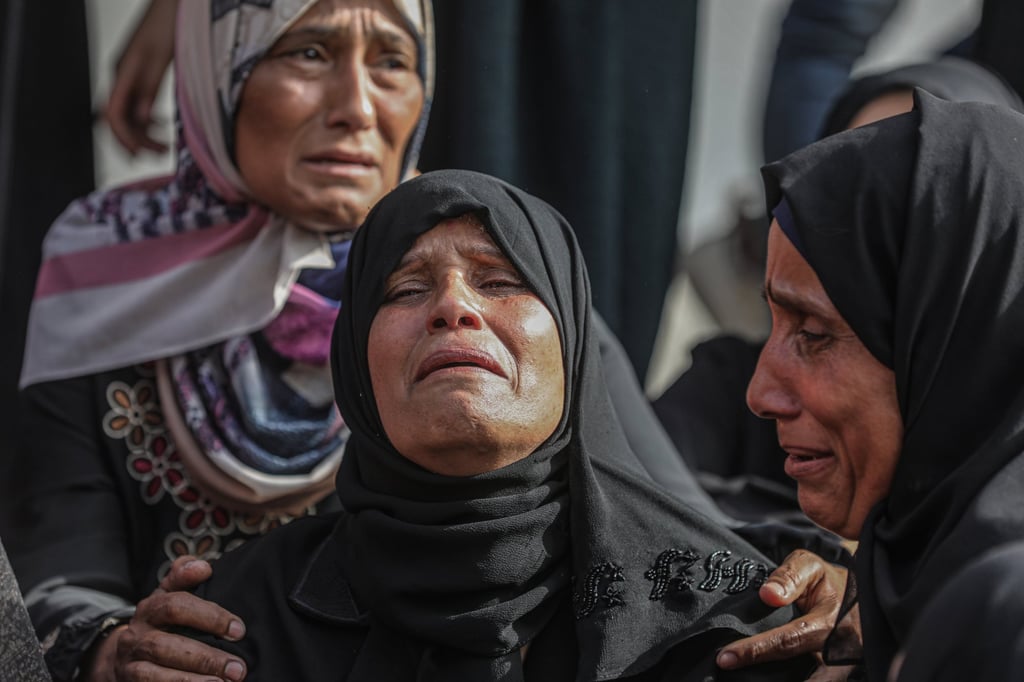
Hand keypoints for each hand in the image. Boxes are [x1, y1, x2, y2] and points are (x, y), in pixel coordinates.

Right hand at [86, 556, 246, 681]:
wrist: (121, 655)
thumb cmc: (160, 621)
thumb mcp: (168, 594)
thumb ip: (183, 576)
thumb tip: (204, 566)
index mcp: (150, 608)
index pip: (177, 606)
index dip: (210, 616)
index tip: (239, 629)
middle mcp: (136, 636)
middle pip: (168, 647)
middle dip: (206, 658)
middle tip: (238, 668)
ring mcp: (130, 664)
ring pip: (157, 675)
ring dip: (193, 681)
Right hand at [105, 0, 177, 153]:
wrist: (171, 6)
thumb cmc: (167, 25)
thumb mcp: (159, 60)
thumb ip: (148, 89)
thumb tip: (141, 119)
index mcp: (122, 73)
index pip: (113, 114)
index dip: (124, 138)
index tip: (139, 154)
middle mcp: (121, 77)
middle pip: (120, 119)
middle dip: (136, 140)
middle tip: (159, 153)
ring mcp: (129, 77)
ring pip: (129, 114)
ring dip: (144, 133)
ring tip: (164, 145)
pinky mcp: (140, 76)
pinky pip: (137, 105)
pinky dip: (148, 120)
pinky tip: (161, 125)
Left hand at [715, 549, 853, 670]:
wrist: (861, 598)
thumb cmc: (829, 582)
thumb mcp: (811, 566)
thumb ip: (789, 576)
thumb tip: (767, 595)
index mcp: (829, 623)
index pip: (787, 641)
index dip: (755, 650)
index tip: (725, 657)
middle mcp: (836, 652)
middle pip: (796, 673)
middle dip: (764, 676)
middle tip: (730, 669)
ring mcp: (837, 668)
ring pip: (807, 679)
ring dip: (774, 679)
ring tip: (741, 677)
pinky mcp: (834, 675)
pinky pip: (811, 678)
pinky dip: (789, 677)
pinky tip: (761, 675)